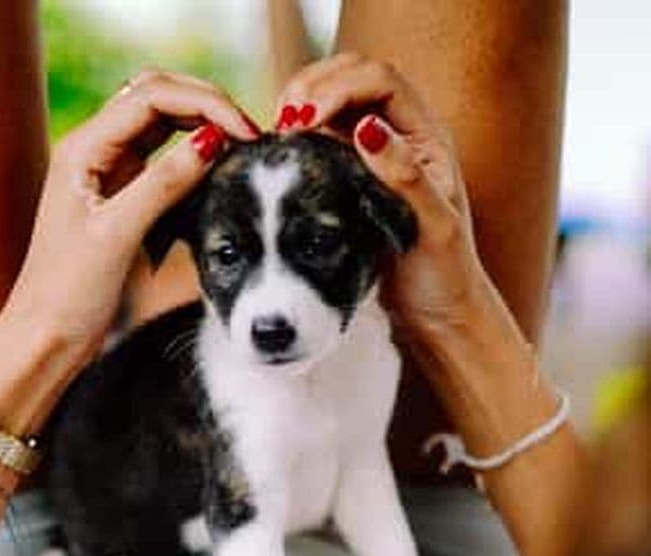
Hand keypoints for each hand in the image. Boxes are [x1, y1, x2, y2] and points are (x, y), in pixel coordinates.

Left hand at [0, 70, 258, 431]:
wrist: (46, 338)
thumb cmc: (68, 294)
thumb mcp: (117, 235)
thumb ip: (163, 183)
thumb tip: (213, 140)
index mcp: (82, 149)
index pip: (152, 95)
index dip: (204, 104)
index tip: (244, 133)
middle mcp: (93, 151)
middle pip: (158, 97)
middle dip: (206, 105)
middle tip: (249, 135)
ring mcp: (107, 174)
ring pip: (162, 126)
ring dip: (202, 128)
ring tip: (241, 149)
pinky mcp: (120, 200)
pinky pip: (162, 162)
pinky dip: (193, 159)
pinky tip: (216, 172)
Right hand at [275, 54, 489, 342]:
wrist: (438, 312)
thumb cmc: (443, 274)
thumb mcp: (431, 227)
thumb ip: (405, 177)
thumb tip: (367, 127)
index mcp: (426, 137)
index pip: (380, 80)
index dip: (339, 87)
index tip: (306, 118)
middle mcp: (401, 136)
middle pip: (352, 78)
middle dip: (314, 87)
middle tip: (283, 120)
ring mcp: (375, 155)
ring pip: (334, 104)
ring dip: (302, 107)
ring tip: (278, 134)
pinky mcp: (353, 178)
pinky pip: (323, 139)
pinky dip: (300, 137)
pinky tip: (280, 155)